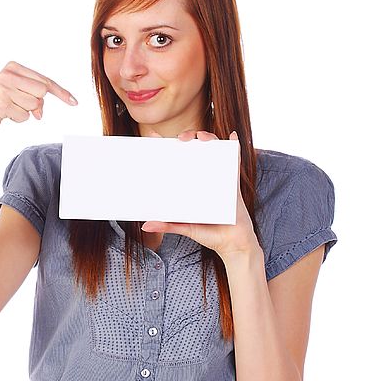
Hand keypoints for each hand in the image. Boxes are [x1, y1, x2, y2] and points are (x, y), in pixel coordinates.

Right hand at [0, 61, 77, 138]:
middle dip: (36, 103)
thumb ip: (35, 96)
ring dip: (25, 112)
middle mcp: (7, 74)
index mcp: (14, 66)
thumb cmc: (2, 102)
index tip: (74, 102)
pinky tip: (6, 115)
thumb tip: (40, 112)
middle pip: (41, 92)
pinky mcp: (1, 104)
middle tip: (21, 104)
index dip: (61, 92)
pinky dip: (18, 119)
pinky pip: (24, 116)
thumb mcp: (19, 93)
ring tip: (11, 108)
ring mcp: (3, 88)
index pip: (44, 80)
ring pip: (33, 105)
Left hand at [141, 129, 259, 259]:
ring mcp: (218, 178)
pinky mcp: (233, 182)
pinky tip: (233, 136)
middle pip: (194, 150)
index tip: (153, 137)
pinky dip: (235, 147)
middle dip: (188, 137)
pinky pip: (234, 161)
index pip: (175, 162)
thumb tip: (145, 226)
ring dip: (209, 138)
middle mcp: (203, 178)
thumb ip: (167, 225)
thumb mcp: (186, 227)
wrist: (233, 244)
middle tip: (181, 139)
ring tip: (203, 137)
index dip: (165, 147)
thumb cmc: (210, 235)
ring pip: (214, 151)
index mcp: (190, 186)